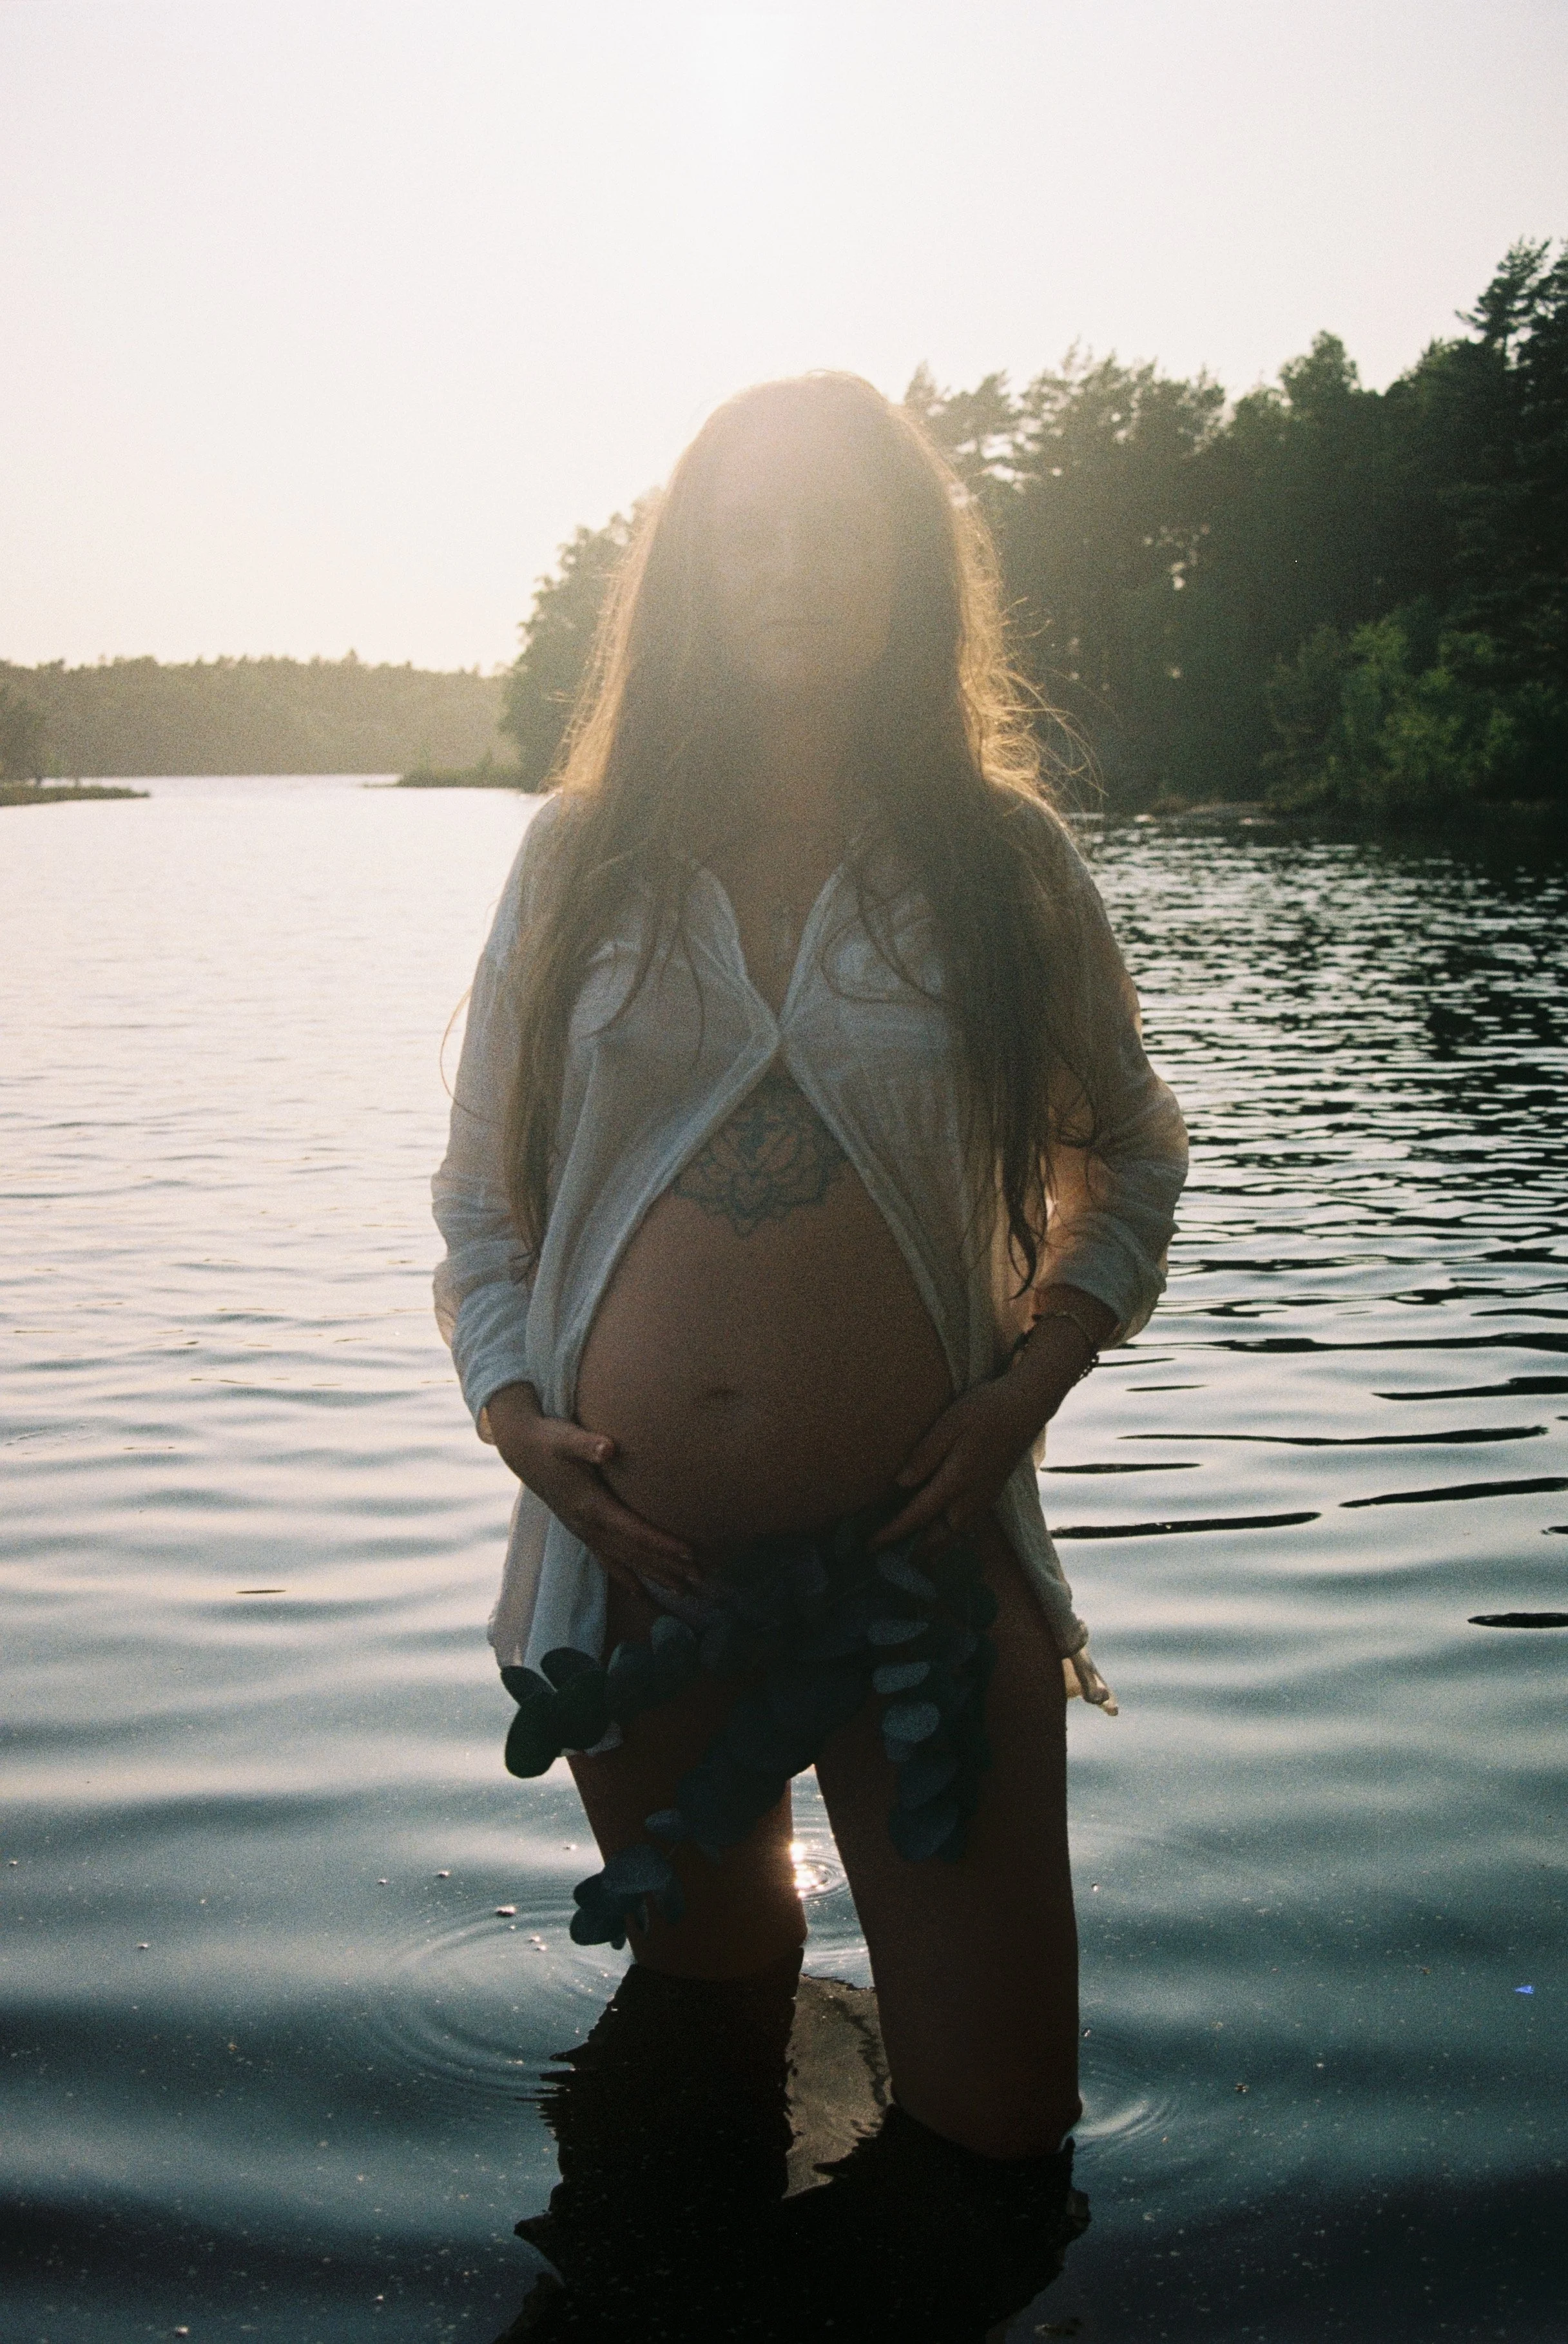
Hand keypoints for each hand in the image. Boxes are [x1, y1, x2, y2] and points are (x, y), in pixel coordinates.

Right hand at [481, 1383, 704, 1598]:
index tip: (690, 1553)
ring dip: (653, 1576)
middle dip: (668, 1567)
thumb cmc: (550, 1440)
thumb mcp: (567, 1438)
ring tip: (684, 1591)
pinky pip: (607, 1561)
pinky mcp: (581, 1530)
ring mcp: (584, 1532)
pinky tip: (641, 1593)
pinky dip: (626, 1578)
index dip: (662, 1544)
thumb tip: (608, 1447)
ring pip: (624, 1562)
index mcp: (591, 1506)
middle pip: (635, 1553)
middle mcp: (588, 1526)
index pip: (634, 1531)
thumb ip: (587, 1444)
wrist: (522, 1449)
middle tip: (701, 1579)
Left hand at [873, 1306, 1106, 1550]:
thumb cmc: (983, 1410)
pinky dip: (946, 1541)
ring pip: (952, 1538)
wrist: (1025, 1408)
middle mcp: (971, 1499)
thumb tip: (900, 1483)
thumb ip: (924, 1455)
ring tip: (905, 1559)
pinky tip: (935, 1538)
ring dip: (929, 1551)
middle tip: (883, 1562)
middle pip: (936, 1539)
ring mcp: (983, 1501)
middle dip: (910, 1554)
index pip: (917, 1516)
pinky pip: (964, 1530)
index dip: (892, 1533)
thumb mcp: (949, 1424)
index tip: (870, 1546)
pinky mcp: (990, 1497)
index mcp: (956, 1481)